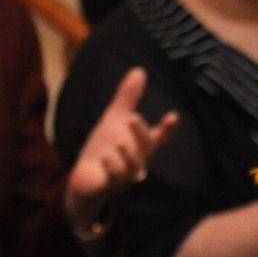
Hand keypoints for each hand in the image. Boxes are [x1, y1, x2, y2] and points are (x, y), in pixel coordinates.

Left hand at [64, 68, 177, 233]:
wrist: (85, 178)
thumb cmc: (104, 148)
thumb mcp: (114, 119)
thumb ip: (128, 98)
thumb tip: (139, 70)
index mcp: (141, 145)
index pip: (159, 138)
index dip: (167, 129)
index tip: (173, 116)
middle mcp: (137, 162)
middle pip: (146, 149)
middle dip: (141, 134)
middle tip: (133, 117)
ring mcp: (125, 176)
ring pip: (133, 167)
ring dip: (127, 153)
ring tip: (118, 140)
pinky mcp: (109, 186)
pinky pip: (115, 179)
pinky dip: (111, 168)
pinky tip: (105, 157)